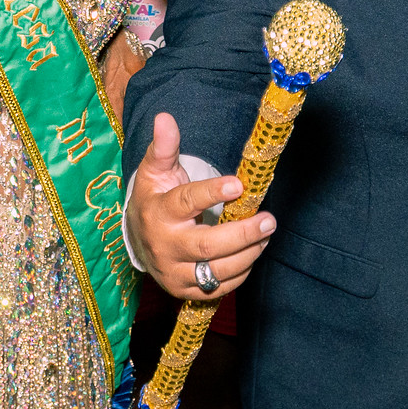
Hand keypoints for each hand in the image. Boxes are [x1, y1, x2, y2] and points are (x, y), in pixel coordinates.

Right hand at [125, 112, 276, 300]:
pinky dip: (240, 272)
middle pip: (206, 245)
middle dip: (242, 234)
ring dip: (247, 254)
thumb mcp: (154, 171)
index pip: (186, 202)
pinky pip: (218, 288)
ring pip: (215, 270)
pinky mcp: (184, 290)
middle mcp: (164, 245)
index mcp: (158, 212)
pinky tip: (253, 252)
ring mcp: (173, 272)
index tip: (239, 184)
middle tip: (268, 219)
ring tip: (266, 233)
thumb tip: (165, 118)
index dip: (212, 193)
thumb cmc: (154, 198)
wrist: (138, 239)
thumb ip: (164, 147)